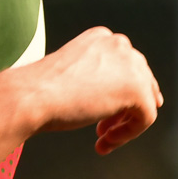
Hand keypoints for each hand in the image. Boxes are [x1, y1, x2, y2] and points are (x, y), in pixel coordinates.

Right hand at [21, 27, 162, 152]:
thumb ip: (96, 78)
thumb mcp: (72, 74)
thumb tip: (118, 100)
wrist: (31, 96)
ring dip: (125, 124)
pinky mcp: (138, 89)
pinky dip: (128, 133)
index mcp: (102, 38)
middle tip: (103, 130)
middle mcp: (120, 45)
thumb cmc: (41, 90)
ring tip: (103, 139)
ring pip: (145, 101)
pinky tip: (105, 141)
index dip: (117, 95)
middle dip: (123, 109)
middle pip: (140, 82)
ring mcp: (132, 65)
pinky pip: (145, 118)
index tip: (102, 115)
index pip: (126, 67)